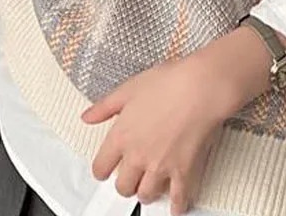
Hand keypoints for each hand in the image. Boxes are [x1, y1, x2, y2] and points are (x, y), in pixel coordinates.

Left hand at [79, 24, 285, 214]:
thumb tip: (86, 117)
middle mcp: (137, 156)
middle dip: (126, 183)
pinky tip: (176, 207)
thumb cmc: (167, 82)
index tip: (108, 168)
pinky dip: (176, 206)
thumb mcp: (130, 88)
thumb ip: (105, 106)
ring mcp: (160, 166)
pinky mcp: (183, 170)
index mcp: (121, 136)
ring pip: (146, 194)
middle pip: (123, 186)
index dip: (103, 169)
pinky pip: (178, 197)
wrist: (200, 87)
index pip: (101, 168)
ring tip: (152, 186)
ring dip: (147, 192)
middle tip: (133, 176)